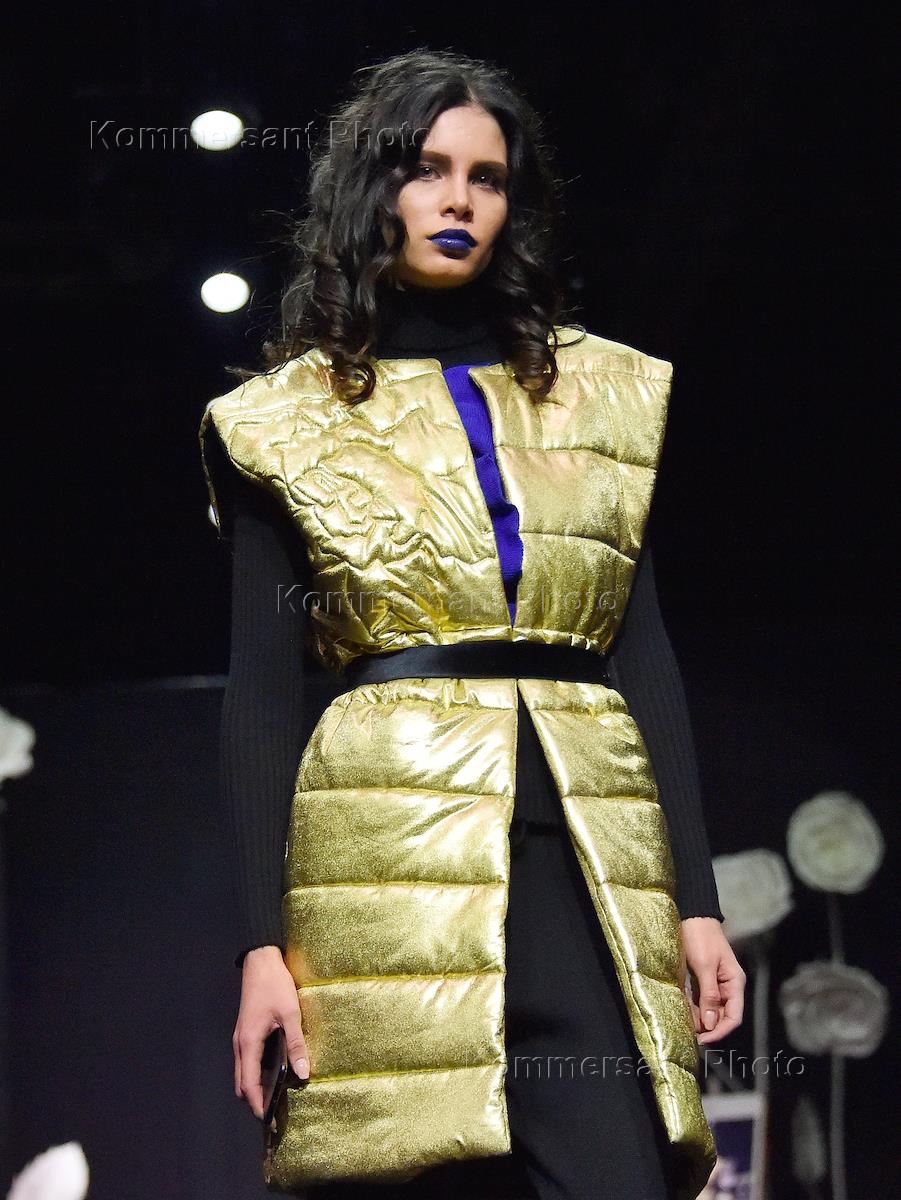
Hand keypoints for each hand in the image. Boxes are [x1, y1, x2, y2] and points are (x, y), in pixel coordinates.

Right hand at [233, 946, 309, 1118]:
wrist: (260, 961)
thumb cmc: (275, 985)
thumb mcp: (290, 1013)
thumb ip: (296, 1044)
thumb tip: (304, 1072)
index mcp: (248, 1043)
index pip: (248, 1085)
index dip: (257, 1105)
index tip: (269, 1121)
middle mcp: (240, 1044)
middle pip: (241, 1083)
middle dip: (254, 1100)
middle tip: (273, 1112)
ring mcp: (240, 1037)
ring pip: (242, 1072)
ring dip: (253, 1087)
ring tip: (274, 1095)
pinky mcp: (245, 1031)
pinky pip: (246, 1060)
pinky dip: (254, 1073)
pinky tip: (272, 1071)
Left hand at [680, 917, 745, 1044]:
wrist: (692, 915)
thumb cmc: (700, 937)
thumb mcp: (704, 966)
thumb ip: (709, 995)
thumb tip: (710, 1024)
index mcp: (735, 983)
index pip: (734, 1017)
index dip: (720, 1031)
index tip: (704, 1039)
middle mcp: (728, 986)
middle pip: (722, 1016)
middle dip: (708, 1027)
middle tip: (690, 1035)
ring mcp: (715, 983)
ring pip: (710, 1010)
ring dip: (699, 1019)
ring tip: (684, 1026)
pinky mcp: (703, 979)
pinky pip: (700, 999)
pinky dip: (693, 1007)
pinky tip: (683, 1012)